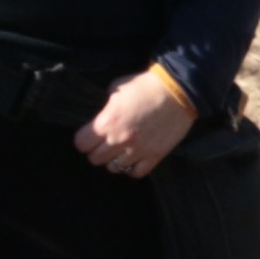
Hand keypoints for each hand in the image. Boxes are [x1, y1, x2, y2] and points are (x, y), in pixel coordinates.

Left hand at [76, 69, 196, 178]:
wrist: (178, 91)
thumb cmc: (146, 85)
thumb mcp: (116, 88)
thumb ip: (105, 106)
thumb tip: (101, 116)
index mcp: (107, 122)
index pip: (81, 144)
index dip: (83, 139)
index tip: (88, 136)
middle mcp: (119, 140)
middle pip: (95, 159)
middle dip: (96, 151)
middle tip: (103, 143)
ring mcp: (138, 151)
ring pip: (114, 168)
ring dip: (114, 160)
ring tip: (119, 150)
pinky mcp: (155, 156)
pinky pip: (136, 173)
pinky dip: (132, 167)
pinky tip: (134, 158)